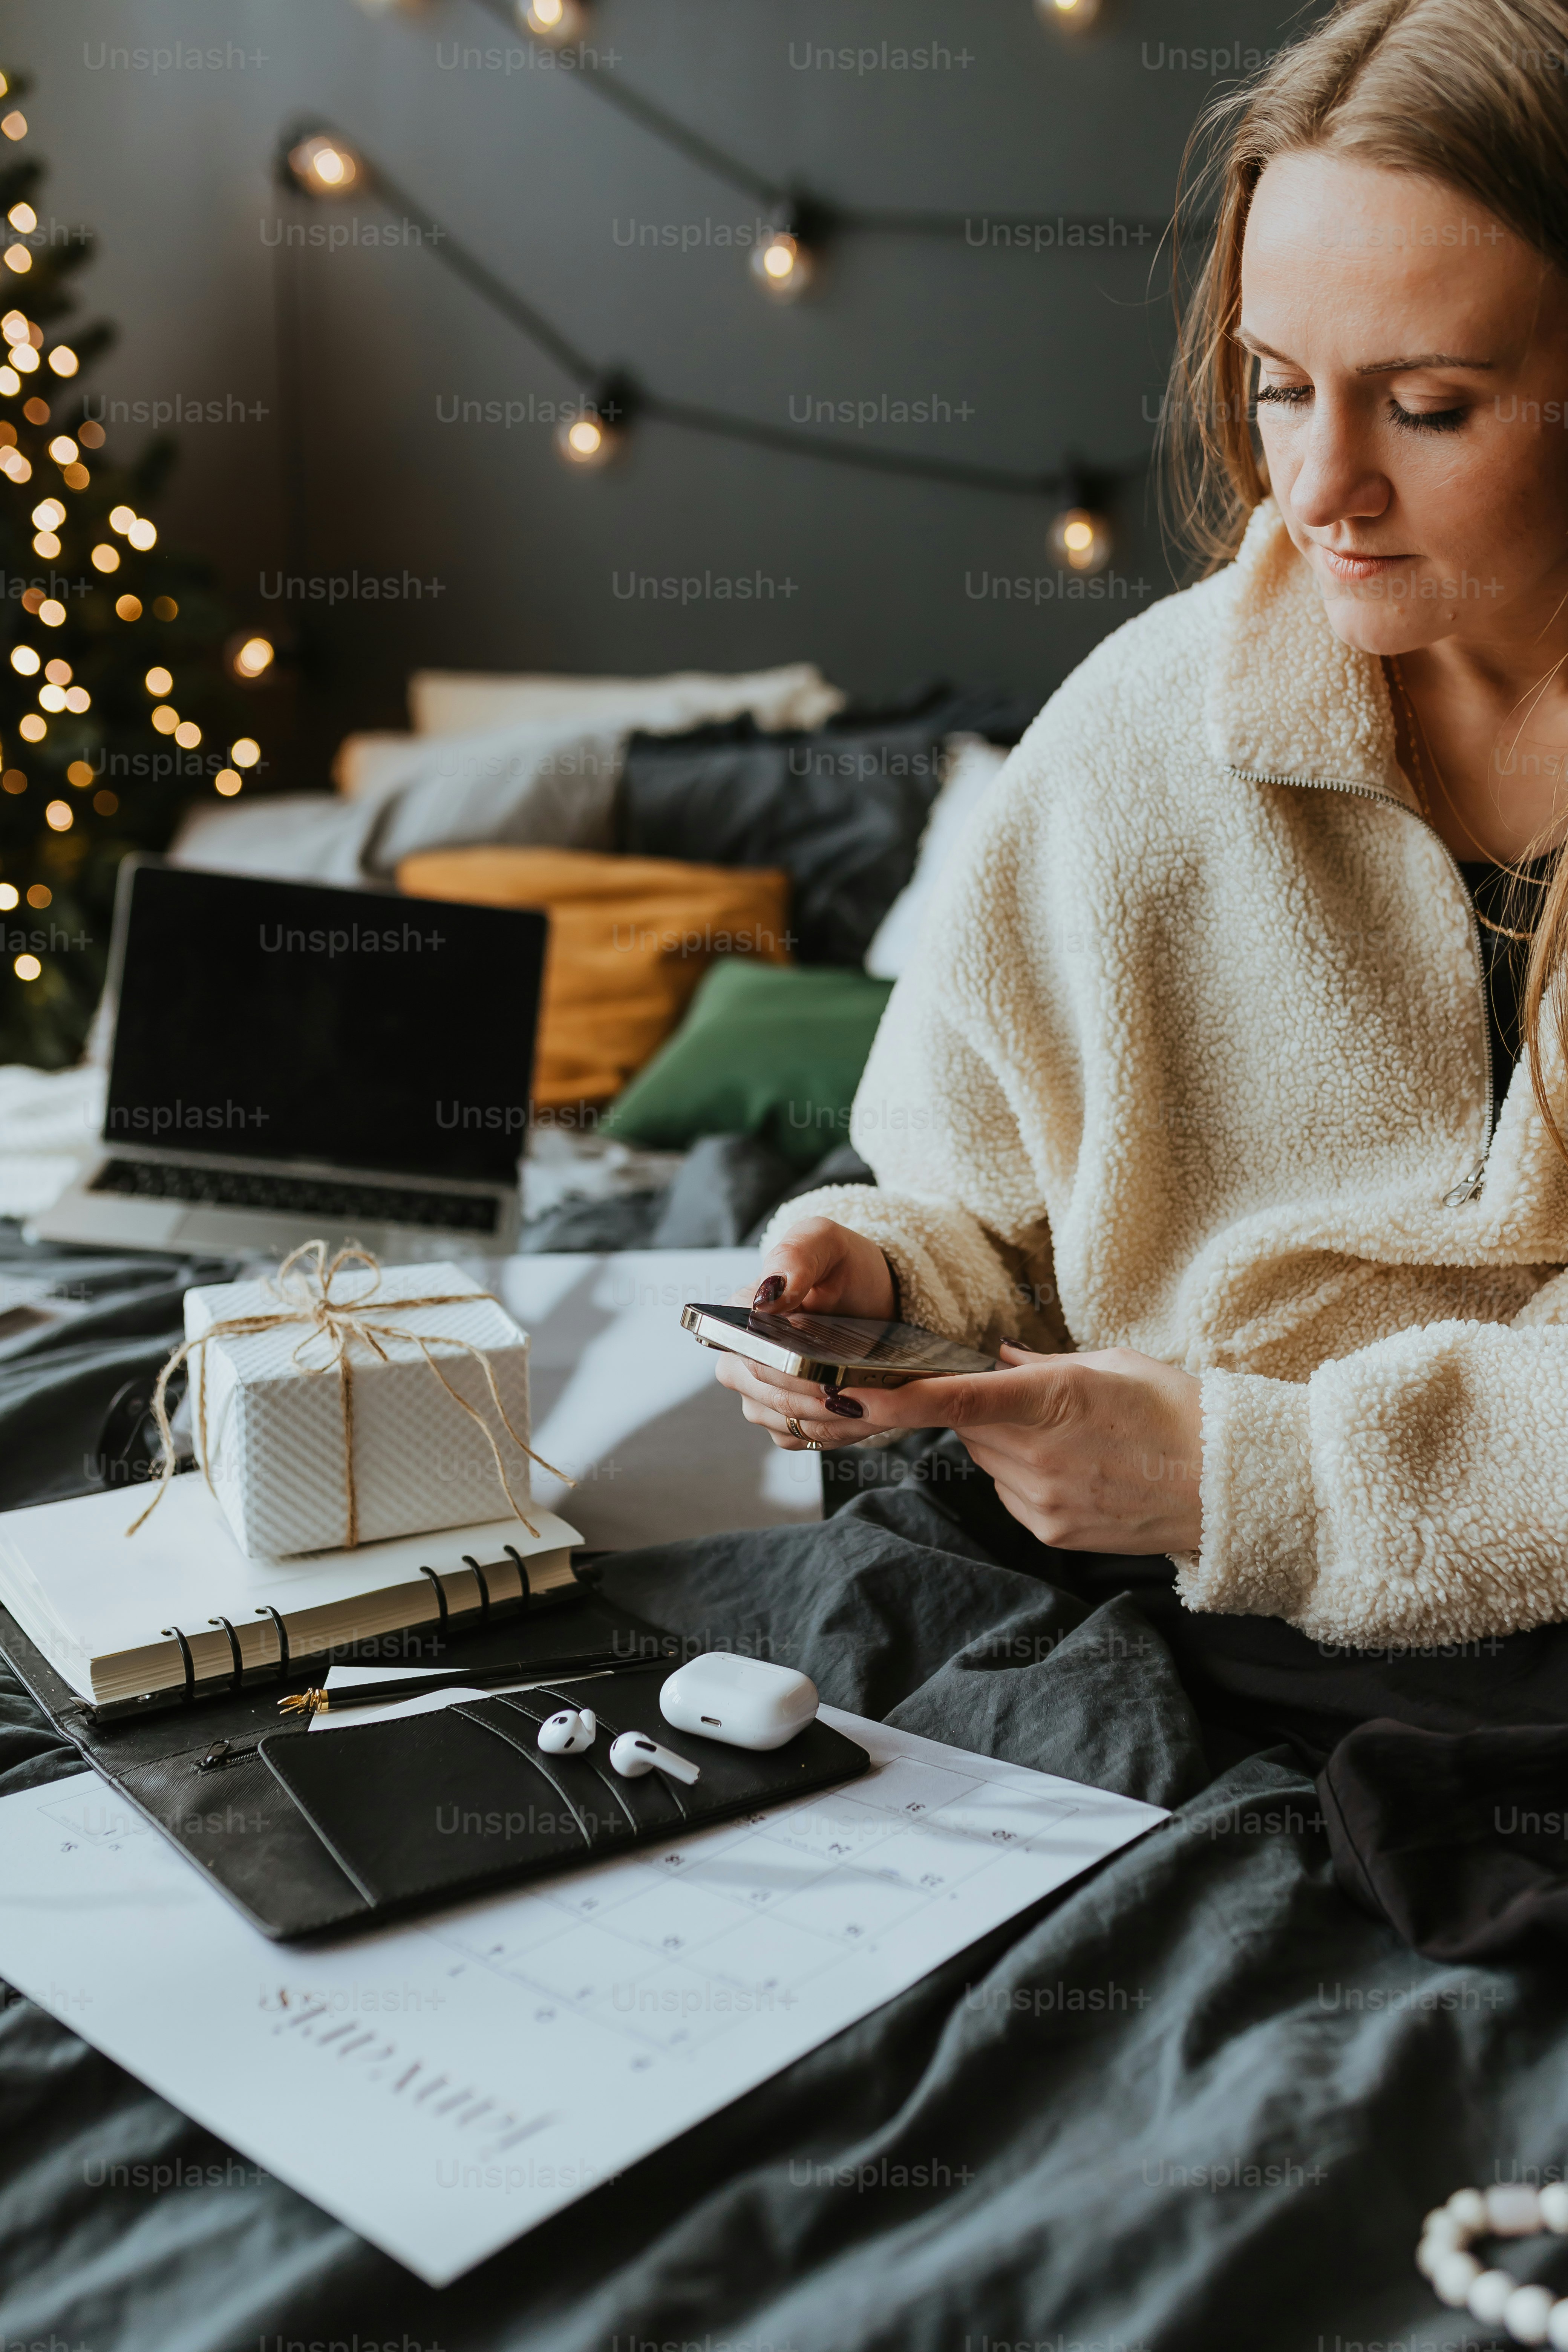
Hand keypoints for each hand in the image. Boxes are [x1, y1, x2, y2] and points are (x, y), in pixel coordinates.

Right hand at [715, 1217, 897, 1452]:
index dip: (789, 1373)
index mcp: (739, 1318)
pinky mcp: (787, 1419)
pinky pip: (805, 1437)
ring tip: (873, 1403)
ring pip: (789, 1423)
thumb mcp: (825, 1242)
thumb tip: (767, 1298)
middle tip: (862, 1392)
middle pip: (771, 1398)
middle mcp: (741, 1361)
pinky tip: (866, 1414)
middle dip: (818, 1399)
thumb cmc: (845, 1266)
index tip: (830, 1376)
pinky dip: (837, 1431)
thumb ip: (795, 1256)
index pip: (752, 1360)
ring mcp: (762, 1395)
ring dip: (832, 1420)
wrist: (875, 1297)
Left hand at [770, 1340, 1203, 1551]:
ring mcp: (1044, 1500)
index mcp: (1052, 1399)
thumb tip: (998, 1358)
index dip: (892, 1400)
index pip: (953, 1399)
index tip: (846, 1395)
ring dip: (1006, 1444)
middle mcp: (1039, 1454)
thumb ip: (1043, 1364)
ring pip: (987, 1462)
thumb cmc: (1177, 1412)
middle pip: (964, 1427)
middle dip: (977, 1409)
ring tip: (1070, 1438)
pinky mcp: (1052, 1532)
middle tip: (1027, 1398)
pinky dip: (1026, 1477)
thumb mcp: (1112, 1365)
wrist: (1227, 1486)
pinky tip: (1076, 1469)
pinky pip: (1011, 1494)